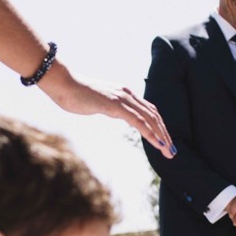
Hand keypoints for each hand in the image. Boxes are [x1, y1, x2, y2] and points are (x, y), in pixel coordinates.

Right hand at [42, 68, 174, 158]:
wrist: (64, 84)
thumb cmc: (75, 94)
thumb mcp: (97, 102)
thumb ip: (106, 106)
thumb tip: (109, 110)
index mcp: (124, 93)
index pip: (149, 110)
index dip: (159, 126)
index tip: (165, 140)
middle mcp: (127, 94)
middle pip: (154, 115)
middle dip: (165, 133)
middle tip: (172, 150)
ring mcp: (122, 99)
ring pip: (150, 119)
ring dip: (162, 136)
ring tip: (168, 151)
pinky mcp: (116, 106)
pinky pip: (138, 121)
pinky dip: (150, 133)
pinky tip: (157, 144)